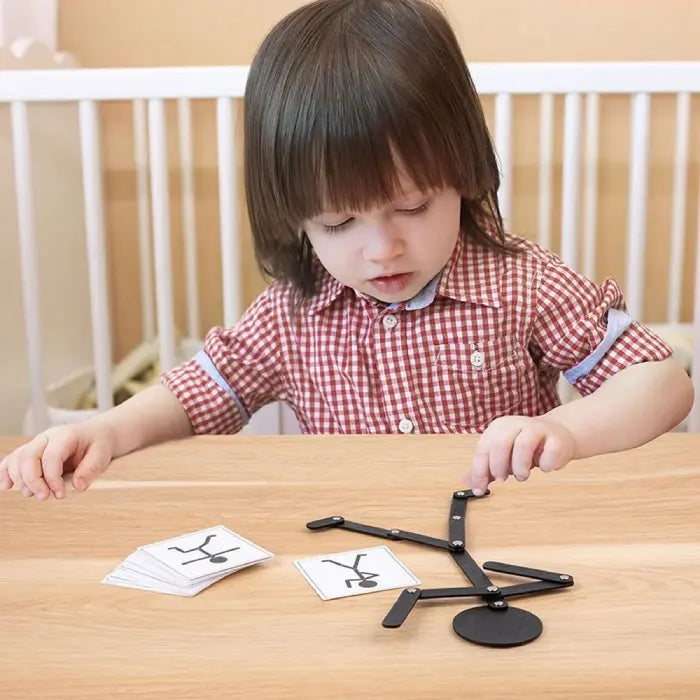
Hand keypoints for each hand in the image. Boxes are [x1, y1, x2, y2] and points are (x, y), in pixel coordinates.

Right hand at [0, 423, 114, 499]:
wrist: (95, 435)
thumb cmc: (97, 444)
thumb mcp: (102, 454)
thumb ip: (91, 469)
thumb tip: (77, 487)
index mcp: (65, 435)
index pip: (51, 456)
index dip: (52, 478)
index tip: (60, 494)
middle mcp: (46, 438)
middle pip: (28, 457)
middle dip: (32, 480)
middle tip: (43, 497)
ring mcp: (36, 444)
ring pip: (16, 459)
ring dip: (20, 480)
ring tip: (32, 495)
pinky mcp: (30, 453)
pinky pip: (11, 460)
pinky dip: (5, 473)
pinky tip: (6, 486)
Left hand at [465, 416, 575, 494]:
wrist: (556, 434)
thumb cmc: (525, 447)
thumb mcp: (502, 455)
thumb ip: (485, 468)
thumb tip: (466, 482)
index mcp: (498, 428)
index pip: (483, 448)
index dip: (479, 471)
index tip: (479, 489)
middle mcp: (515, 424)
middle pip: (500, 443)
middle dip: (498, 465)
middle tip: (502, 479)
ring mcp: (537, 429)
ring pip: (523, 445)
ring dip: (520, 467)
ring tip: (522, 475)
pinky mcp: (556, 438)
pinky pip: (550, 452)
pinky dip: (545, 465)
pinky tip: (544, 467)